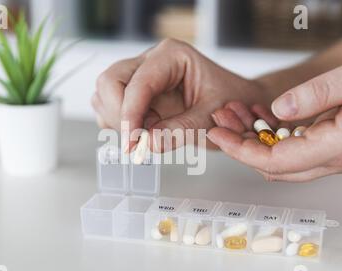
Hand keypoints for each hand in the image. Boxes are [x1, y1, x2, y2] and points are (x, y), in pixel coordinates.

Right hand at [92, 39, 269, 150]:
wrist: (237, 106)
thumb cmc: (230, 105)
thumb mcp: (212, 118)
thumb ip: (181, 130)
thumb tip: (148, 143)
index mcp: (171, 56)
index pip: (138, 82)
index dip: (130, 114)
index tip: (133, 143)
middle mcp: (150, 62)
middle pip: (109, 81)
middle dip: (119, 114)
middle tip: (137, 141)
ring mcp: (139, 77)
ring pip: (104, 95)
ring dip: (117, 121)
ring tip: (147, 134)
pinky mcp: (134, 94)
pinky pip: (109, 108)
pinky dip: (118, 125)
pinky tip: (142, 133)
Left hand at [207, 51, 341, 181]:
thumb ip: (320, 93)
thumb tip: (280, 108)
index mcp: (341, 145)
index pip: (276, 161)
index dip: (242, 151)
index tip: (218, 136)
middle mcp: (338, 158)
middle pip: (276, 166)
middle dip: (243, 147)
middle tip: (222, 124)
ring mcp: (340, 154)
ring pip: (285, 160)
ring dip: (257, 142)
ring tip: (236, 117)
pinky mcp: (340, 145)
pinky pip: (298, 149)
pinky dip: (275, 138)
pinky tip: (263, 118)